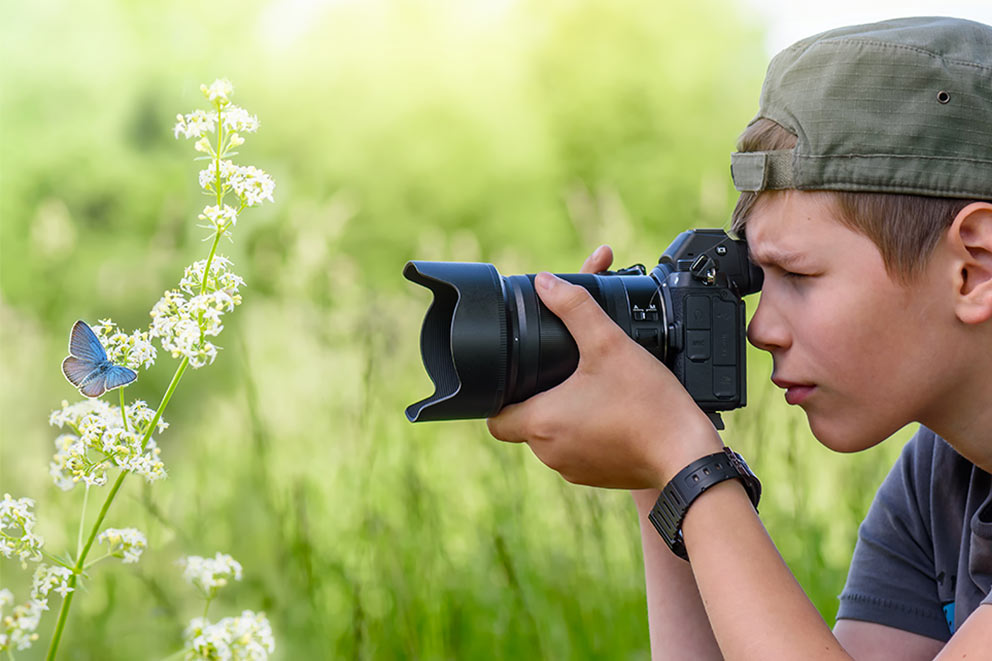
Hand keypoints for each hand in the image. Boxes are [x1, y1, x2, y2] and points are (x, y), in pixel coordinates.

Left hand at [487, 245, 722, 489]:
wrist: (687, 456)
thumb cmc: (648, 405)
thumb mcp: (609, 343)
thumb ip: (575, 307)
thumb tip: (546, 282)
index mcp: (541, 423)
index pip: (494, 418)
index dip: (499, 396)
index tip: (517, 377)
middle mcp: (549, 453)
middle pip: (524, 424)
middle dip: (538, 398)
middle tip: (561, 373)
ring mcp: (572, 469)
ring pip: (551, 438)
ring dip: (563, 415)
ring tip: (589, 389)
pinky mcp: (596, 477)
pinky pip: (577, 452)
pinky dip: (586, 433)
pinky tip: (609, 412)